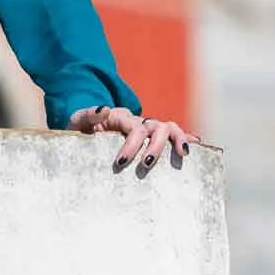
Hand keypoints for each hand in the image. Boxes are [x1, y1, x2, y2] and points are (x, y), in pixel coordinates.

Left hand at [68, 105, 193, 172]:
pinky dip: (186, 140)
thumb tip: (104, 109)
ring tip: (182, 156)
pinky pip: (174, 136)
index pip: (133, 127)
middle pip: (156, 127)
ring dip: (177, 141)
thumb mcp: (78, 120)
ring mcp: (148, 129)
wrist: (86, 129)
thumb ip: (88, 114)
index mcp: (121, 118)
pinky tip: (196, 150)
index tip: (121, 163)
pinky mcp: (153, 139)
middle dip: (154, 146)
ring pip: (169, 129)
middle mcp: (138, 122)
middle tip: (145, 166)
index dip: (131, 144)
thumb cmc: (81, 127)